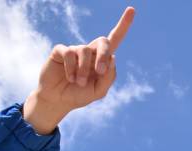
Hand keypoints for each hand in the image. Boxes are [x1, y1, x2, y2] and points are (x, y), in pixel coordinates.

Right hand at [24, 7, 135, 133]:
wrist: (58, 100)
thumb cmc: (80, 95)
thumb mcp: (99, 91)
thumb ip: (109, 77)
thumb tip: (113, 57)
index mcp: (102, 59)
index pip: (115, 38)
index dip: (124, 25)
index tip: (132, 10)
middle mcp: (90, 51)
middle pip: (104, 41)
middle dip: (104, 55)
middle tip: (100, 71)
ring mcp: (75, 49)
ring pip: (85, 51)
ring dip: (83, 70)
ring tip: (78, 82)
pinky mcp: (61, 51)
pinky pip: (70, 54)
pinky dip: (72, 68)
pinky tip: (69, 78)